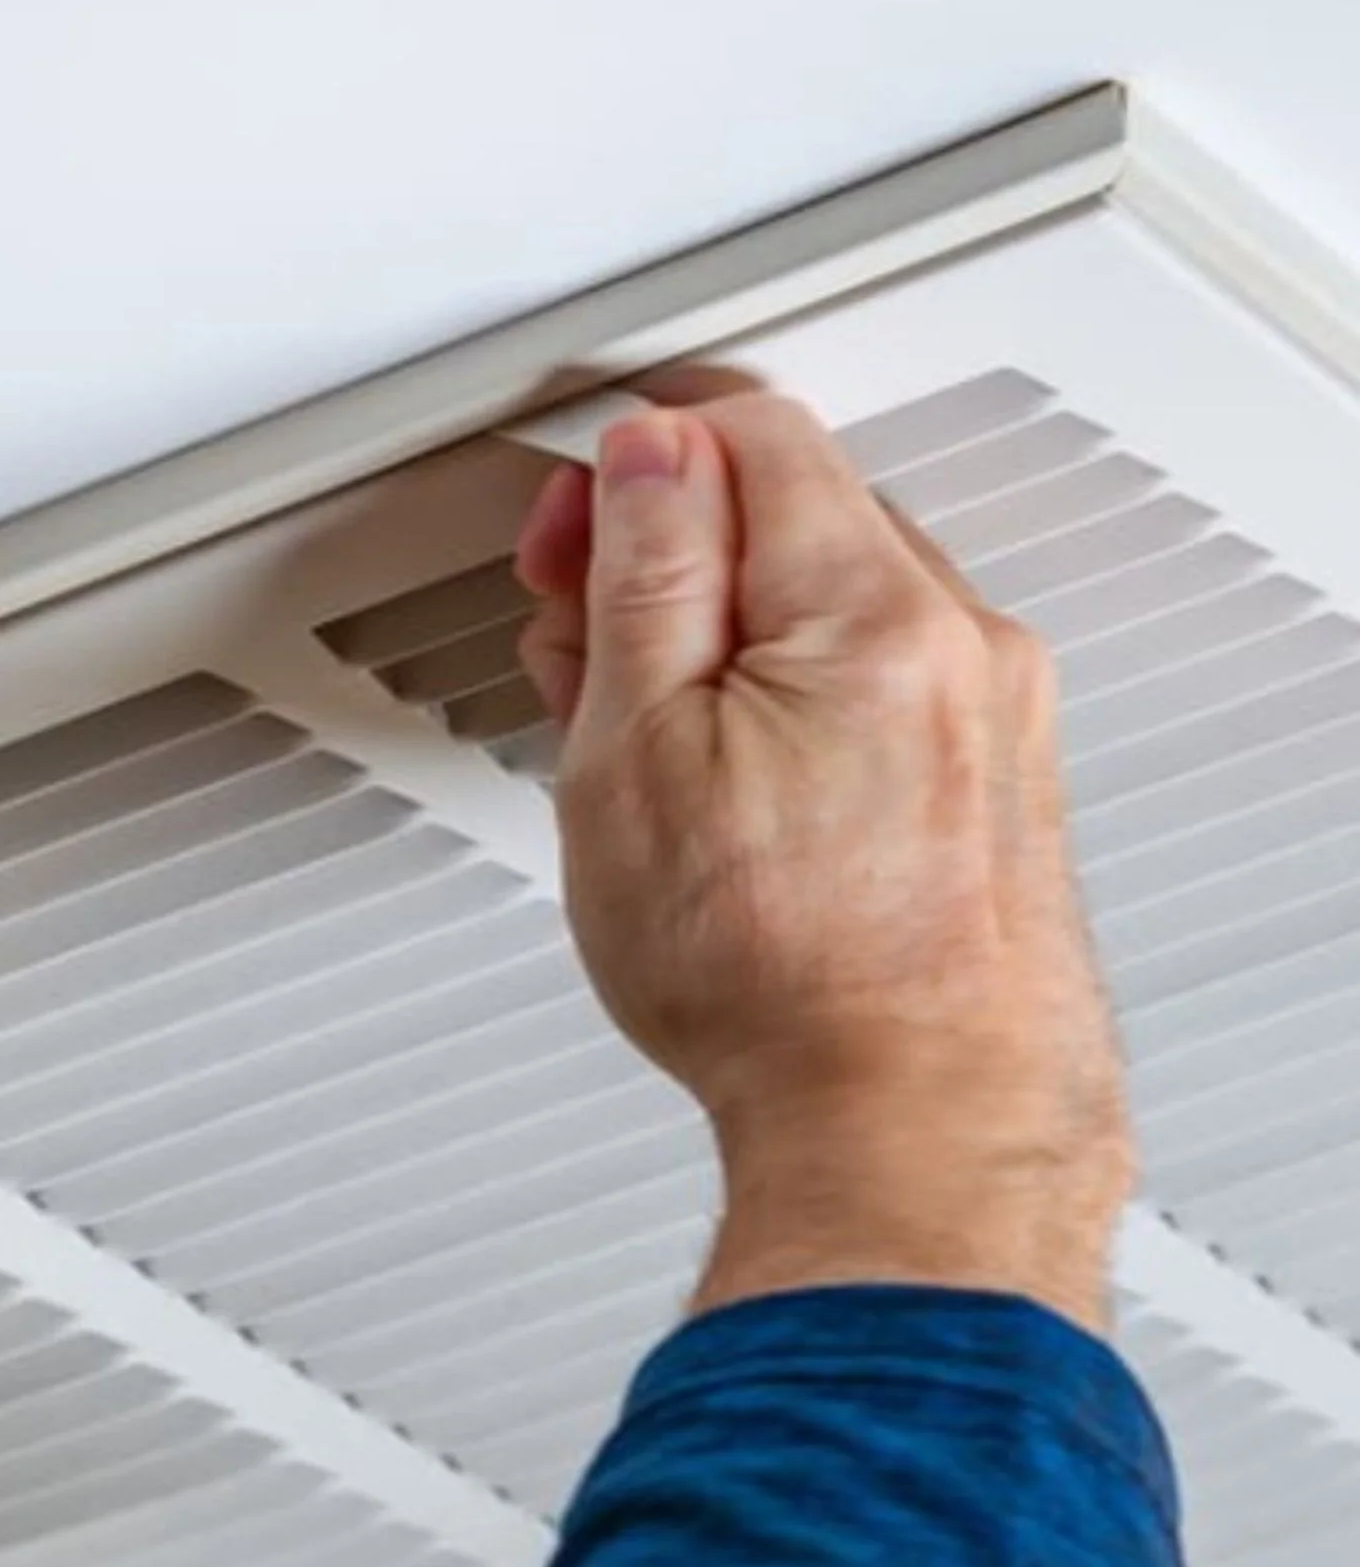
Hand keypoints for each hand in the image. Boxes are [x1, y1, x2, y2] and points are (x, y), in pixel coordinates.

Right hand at [514, 397, 1131, 1334]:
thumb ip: (646, 576)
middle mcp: (960, 645)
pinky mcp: (998, 796)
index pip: (750, 434)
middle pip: (799, 517)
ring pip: (839, 612)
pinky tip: (730, 798)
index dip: (634, 463)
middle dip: (672, 559)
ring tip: (644, 749)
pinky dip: (797, 711)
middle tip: (582, 648)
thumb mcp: (639, 756)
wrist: (911, 1131)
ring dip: (730, 641)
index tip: (568, 534)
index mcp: (869, 608)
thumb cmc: (779, 983)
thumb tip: (649, 459)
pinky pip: (884, 696)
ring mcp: (993, 722)